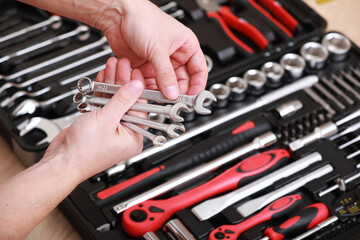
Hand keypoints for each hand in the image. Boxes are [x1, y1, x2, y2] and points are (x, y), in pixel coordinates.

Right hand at [43, 57, 144, 180]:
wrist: (61, 161)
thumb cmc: (84, 152)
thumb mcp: (107, 121)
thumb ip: (122, 101)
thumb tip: (136, 86)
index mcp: (134, 137)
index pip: (140, 107)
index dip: (137, 87)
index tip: (135, 72)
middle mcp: (125, 132)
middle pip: (127, 101)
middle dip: (123, 81)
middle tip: (122, 65)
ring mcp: (111, 127)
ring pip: (114, 100)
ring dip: (112, 83)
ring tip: (112, 66)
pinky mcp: (98, 124)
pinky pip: (104, 104)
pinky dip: (102, 91)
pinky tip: (103, 78)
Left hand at [101, 0, 207, 98]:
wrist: (117, 16)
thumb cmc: (142, 18)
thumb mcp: (158, 48)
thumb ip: (165, 73)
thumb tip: (173, 92)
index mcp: (186, 46)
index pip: (199, 70)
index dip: (197, 85)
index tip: (192, 98)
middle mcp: (174, 55)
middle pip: (182, 81)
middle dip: (177, 91)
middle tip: (173, 100)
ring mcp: (160, 62)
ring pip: (166, 84)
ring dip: (161, 91)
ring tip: (158, 96)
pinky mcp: (146, 67)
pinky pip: (151, 83)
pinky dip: (148, 88)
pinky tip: (146, 89)